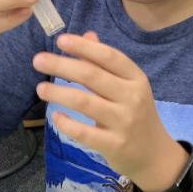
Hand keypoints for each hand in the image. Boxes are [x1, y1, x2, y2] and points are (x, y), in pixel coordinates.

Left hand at [32, 31, 186, 191]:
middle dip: (62, 65)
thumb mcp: (128, 88)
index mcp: (136, 79)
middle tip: (38, 60)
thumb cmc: (136, 116)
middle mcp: (132, 97)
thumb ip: (106, 64)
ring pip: (84, 102)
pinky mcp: (114, 145)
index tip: (60, 40)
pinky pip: (84, 133)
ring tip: (40, 88)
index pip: (109, 56)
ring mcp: (124, 122)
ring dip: (59, 93)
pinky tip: (55, 116)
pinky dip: (66, 124)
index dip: (84, 46)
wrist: (154, 155)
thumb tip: (87, 36)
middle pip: (92, 76)